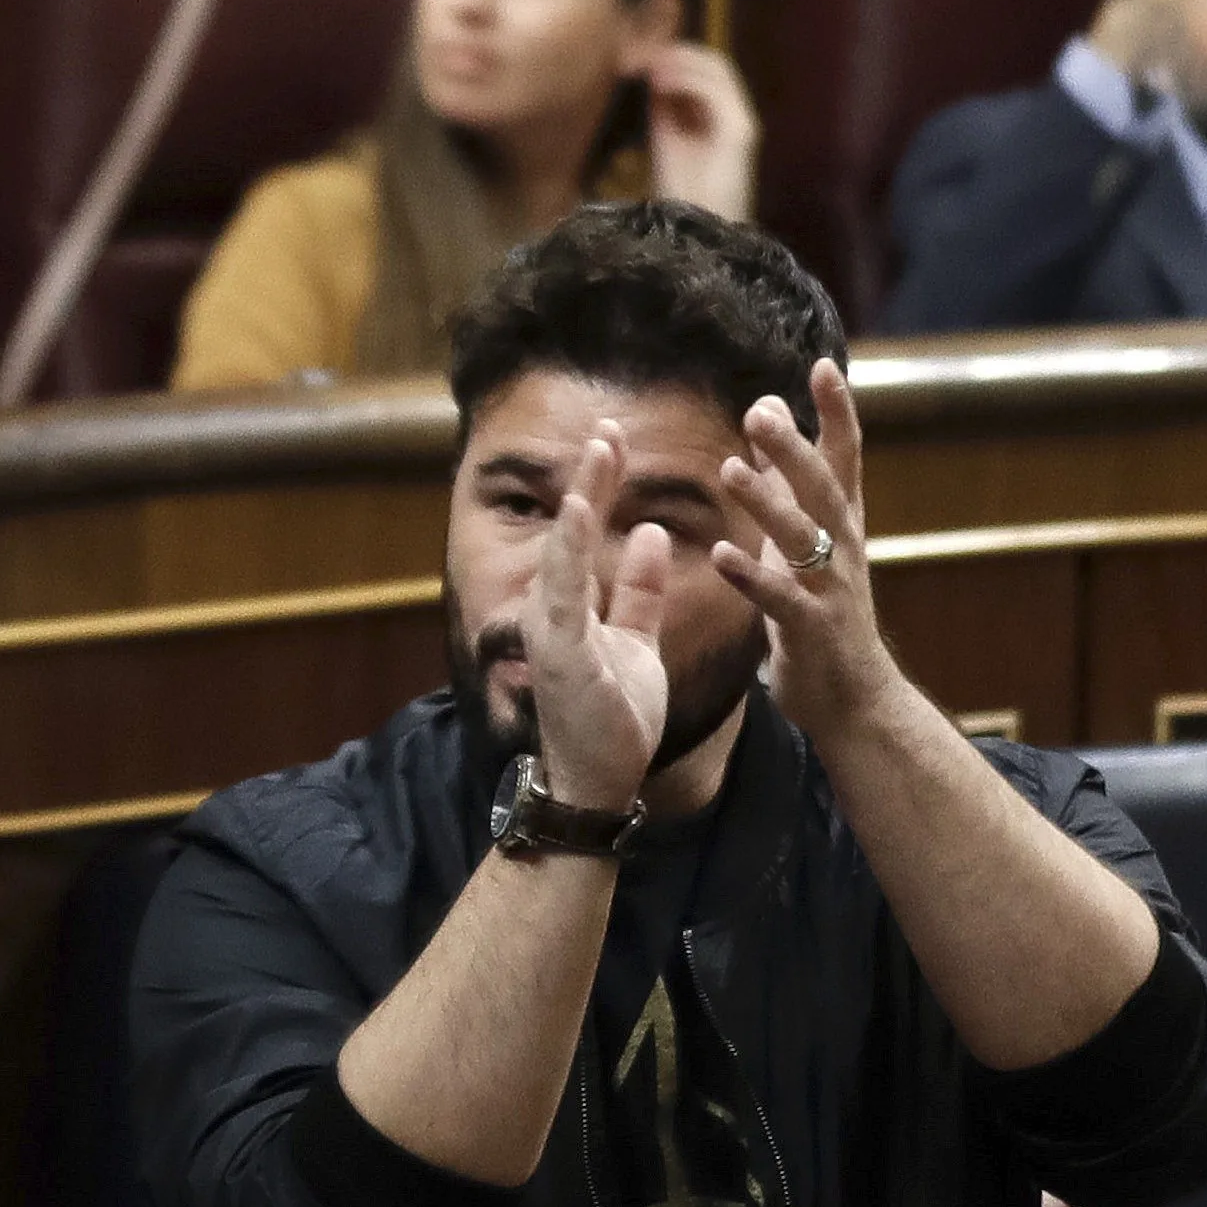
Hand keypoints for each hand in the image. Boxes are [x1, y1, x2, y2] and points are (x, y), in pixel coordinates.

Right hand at [517, 423, 681, 814]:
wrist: (601, 781)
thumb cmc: (614, 716)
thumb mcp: (638, 641)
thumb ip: (640, 590)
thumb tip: (653, 532)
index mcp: (576, 605)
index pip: (588, 531)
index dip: (600, 483)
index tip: (614, 437)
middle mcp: (557, 610)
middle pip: (572, 530)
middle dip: (590, 478)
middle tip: (608, 425)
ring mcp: (554, 631)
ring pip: (565, 552)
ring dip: (582, 500)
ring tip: (600, 451)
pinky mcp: (561, 654)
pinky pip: (565, 595)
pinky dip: (571, 551)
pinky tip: (582, 513)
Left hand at [639, 43, 761, 217]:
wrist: (696, 232)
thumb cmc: (681, 192)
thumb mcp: (665, 138)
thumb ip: (663, 106)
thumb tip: (651, 72)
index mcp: (719, 114)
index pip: (703, 68)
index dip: (673, 55)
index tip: (637, 55)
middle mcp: (735, 113)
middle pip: (713, 61)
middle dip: (675, 51)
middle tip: (640, 54)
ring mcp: (742, 121)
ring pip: (718, 69)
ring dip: (680, 60)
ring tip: (648, 66)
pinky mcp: (741, 132)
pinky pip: (717, 92)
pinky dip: (687, 80)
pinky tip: (659, 84)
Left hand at [712, 362, 894, 743]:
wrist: (855, 697)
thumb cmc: (823, 610)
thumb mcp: (805, 537)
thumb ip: (786, 478)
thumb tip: (766, 411)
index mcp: (842, 523)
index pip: (845, 457)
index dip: (837, 412)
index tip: (823, 365)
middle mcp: (845, 549)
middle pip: (825, 489)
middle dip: (795, 450)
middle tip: (760, 412)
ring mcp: (832, 590)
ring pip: (805, 539)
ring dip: (768, 504)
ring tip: (729, 471)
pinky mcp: (813, 631)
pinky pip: (781, 601)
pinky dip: (752, 578)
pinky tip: (719, 555)